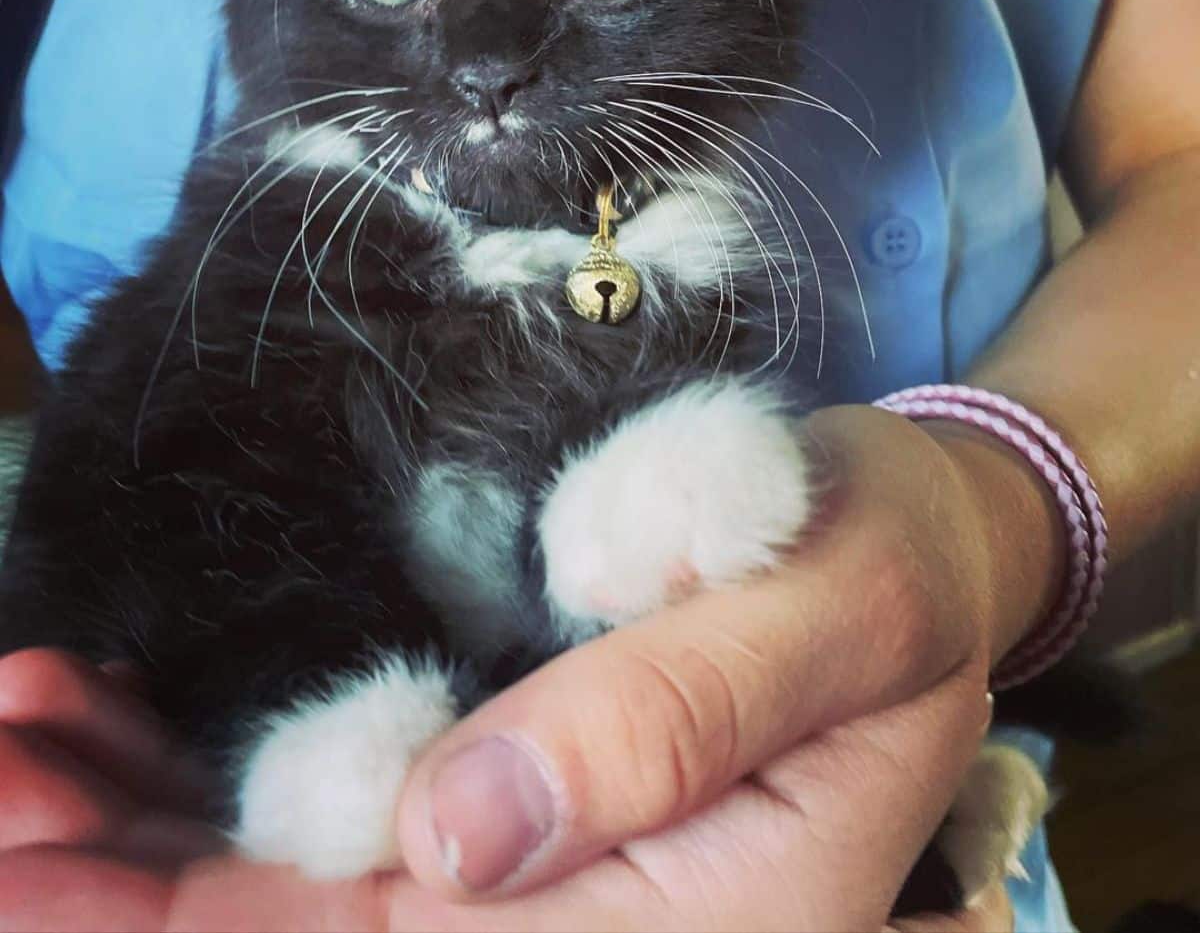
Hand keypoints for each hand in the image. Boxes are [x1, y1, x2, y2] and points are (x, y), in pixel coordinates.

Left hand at [0, 406, 1055, 929]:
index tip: (32, 866)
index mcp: (695, 932)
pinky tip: (104, 721)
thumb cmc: (888, 560)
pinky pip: (332, 818)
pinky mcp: (504, 790)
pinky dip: (203, 781)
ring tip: (16, 745)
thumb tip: (456, 839)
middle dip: (126, 897)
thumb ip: (680, 718)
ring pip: (304, 893)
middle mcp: (597, 928)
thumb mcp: (828, 610)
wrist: (907, 537)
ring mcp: (539, 868)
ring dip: (137, 841)